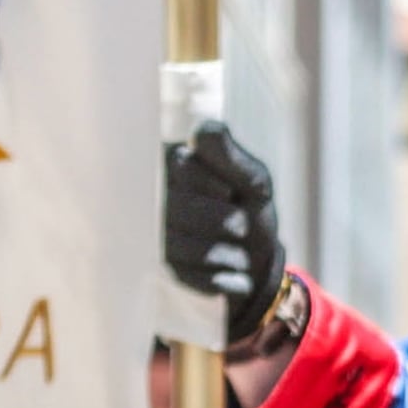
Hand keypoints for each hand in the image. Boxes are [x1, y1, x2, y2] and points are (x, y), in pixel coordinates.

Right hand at [164, 125, 295, 352]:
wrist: (256, 260)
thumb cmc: (249, 207)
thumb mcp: (252, 179)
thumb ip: (230, 156)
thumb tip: (205, 129)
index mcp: (167, 166)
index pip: (181, 168)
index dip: (216, 184)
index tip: (231, 192)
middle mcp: (151, 199)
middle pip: (181, 208)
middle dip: (226, 221)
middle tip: (242, 226)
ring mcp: (154, 238)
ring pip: (185, 246)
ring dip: (228, 254)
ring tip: (242, 254)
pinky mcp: (163, 272)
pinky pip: (192, 277)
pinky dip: (224, 278)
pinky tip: (238, 276)